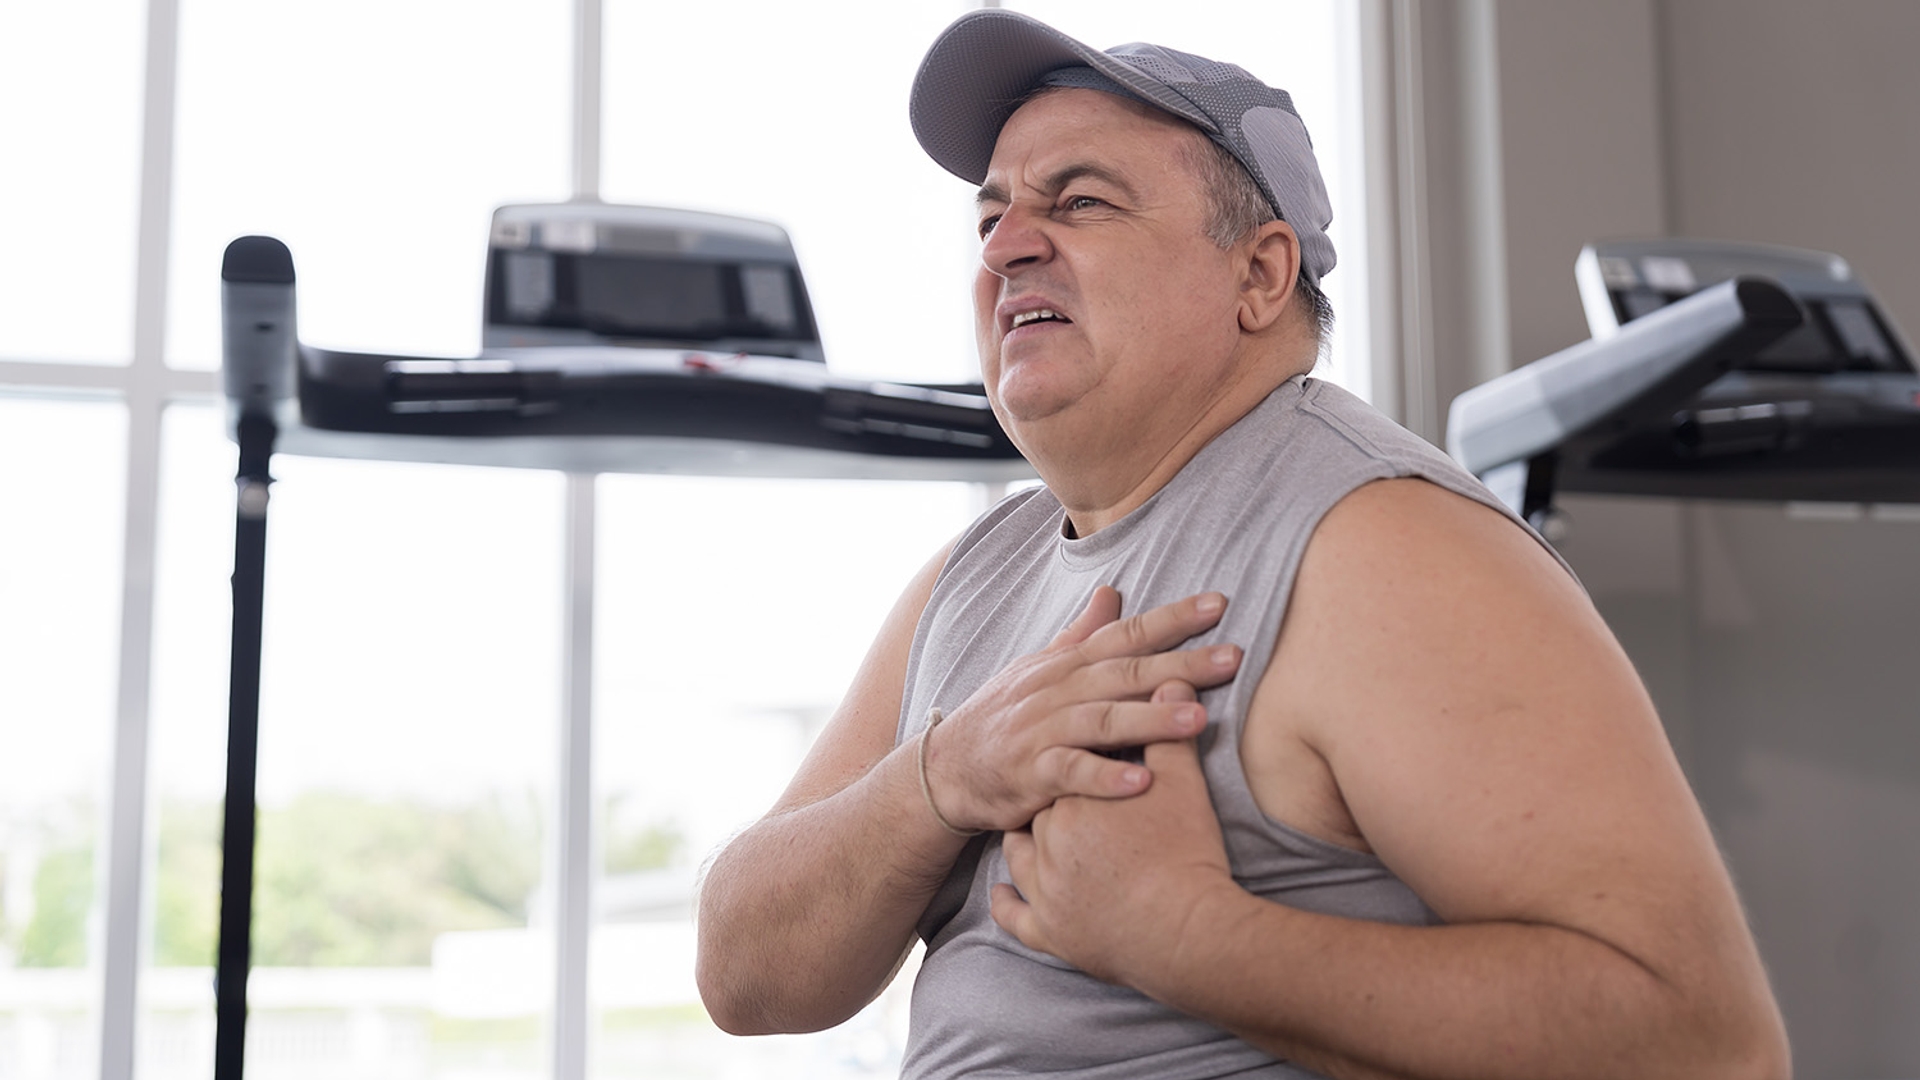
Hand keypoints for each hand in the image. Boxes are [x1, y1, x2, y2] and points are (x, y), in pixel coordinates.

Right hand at [923, 587, 1240, 832]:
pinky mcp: (1031, 774)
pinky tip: (1143, 783)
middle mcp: (1058, 690)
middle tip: (1234, 658)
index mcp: (1067, 664)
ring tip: (1199, 720)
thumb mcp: (1039, 668)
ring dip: (1151, 720)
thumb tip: (1112, 592)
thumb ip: (1080, 634)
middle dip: (1182, 664)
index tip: (1219, 604)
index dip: (1172, 618)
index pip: (1125, 633)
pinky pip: (1071, 774)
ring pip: (1103, 721)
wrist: (946, 767)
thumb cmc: (1005, 716)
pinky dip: (1106, 779)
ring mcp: (1043, 731)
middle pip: (1126, 673)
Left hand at [990, 702, 1238, 986]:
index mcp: (1076, 796)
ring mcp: (1044, 890)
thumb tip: (1172, 680)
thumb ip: (1169, 731)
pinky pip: (1015, 917)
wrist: (1186, 932)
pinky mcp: (1049, 932)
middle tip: (1063, 796)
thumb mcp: (1184, 784)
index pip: (1063, 763)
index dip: (1073, 756)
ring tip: (1036, 838)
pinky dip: (1008, 905)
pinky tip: (1003, 894)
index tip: (1082, 750)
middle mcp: (1049, 840)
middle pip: (1037, 808)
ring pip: (1018, 858)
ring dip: (1024, 848)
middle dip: (1048, 800)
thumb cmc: (1186, 855)